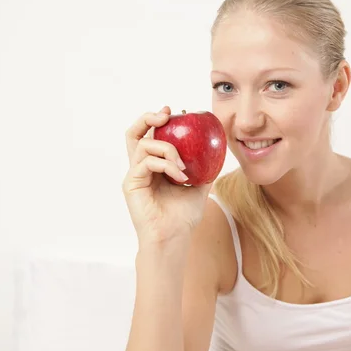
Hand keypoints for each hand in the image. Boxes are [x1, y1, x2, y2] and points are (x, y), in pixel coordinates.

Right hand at [122, 106, 211, 245]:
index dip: (158, 120)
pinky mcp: (131, 183)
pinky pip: (146, 162)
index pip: (150, 135)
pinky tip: (180, 177)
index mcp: (154, 166)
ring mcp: (135, 175)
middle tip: (166, 116)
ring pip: (144, 144)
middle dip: (149, 118)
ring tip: (184, 167)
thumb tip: (219, 151)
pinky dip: (166, 165)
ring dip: (168, 149)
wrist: (174, 238)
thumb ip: (205, 169)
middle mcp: (141, 167)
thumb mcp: (200, 187)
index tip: (175, 112)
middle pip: (134, 133)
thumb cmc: (183, 216)